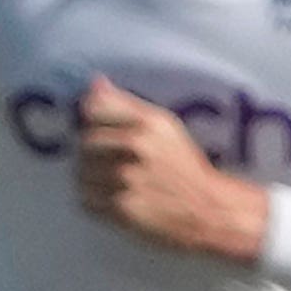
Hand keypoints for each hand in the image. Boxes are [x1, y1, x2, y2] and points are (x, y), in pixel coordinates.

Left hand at [75, 77, 266, 261]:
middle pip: (83, 142)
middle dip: (91, 153)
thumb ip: (124, 103)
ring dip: (91, 179)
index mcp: (147, 123)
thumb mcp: (163, 125)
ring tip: (113, 183)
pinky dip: (94, 201)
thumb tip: (94, 81)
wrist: (209, 210)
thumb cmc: (182, 165)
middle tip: (108, 163)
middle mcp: (136, 147)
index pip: (92, 110)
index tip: (103, 132)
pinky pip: (85, 200)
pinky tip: (114, 199)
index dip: (92, 122)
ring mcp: (128, 179)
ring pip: (80, 173)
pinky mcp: (123, 209)